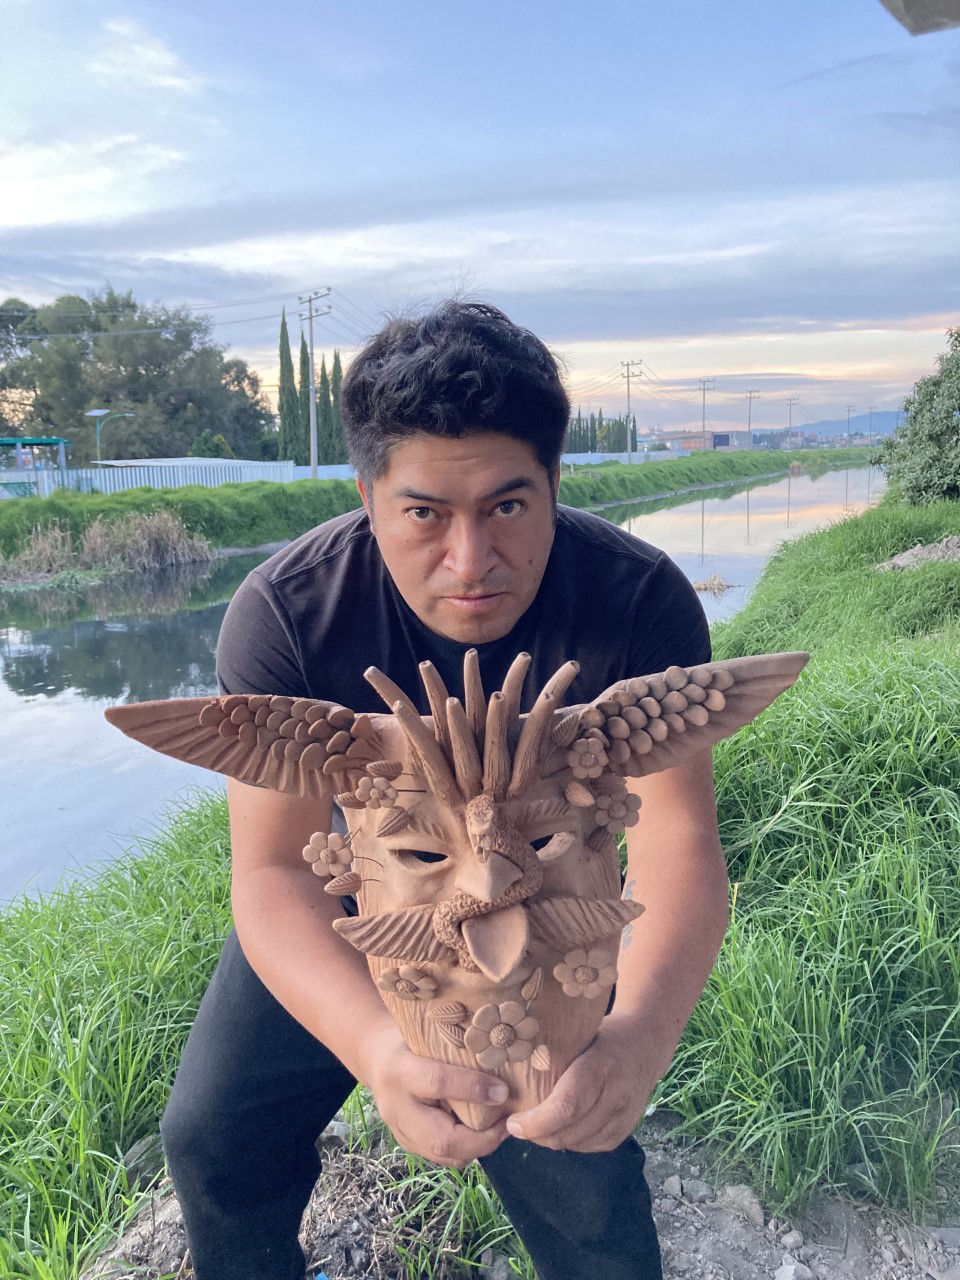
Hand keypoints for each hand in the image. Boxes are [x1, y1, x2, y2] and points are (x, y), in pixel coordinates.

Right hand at [365, 1026, 508, 1166]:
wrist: (376, 1061)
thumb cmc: (409, 1040)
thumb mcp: (426, 1035)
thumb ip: (454, 1049)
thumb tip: (499, 1054)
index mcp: (399, 1071)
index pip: (437, 1082)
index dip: (473, 1088)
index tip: (503, 1091)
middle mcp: (397, 1108)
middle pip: (442, 1138)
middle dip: (482, 1139)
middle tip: (508, 1124)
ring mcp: (400, 1132)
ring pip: (445, 1155)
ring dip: (479, 1147)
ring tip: (502, 1128)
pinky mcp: (408, 1145)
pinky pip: (443, 1156)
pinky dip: (468, 1149)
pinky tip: (484, 1132)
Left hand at [504, 1019, 654, 1151]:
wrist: (646, 1042)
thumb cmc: (600, 1032)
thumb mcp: (577, 1032)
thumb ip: (551, 1054)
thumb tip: (504, 1067)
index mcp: (599, 1067)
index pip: (566, 1107)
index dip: (536, 1121)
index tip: (512, 1122)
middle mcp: (615, 1096)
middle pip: (568, 1132)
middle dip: (536, 1134)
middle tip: (515, 1124)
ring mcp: (623, 1117)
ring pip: (576, 1144)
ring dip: (550, 1139)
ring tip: (533, 1124)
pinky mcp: (624, 1131)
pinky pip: (588, 1147)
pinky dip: (569, 1140)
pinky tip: (559, 1125)